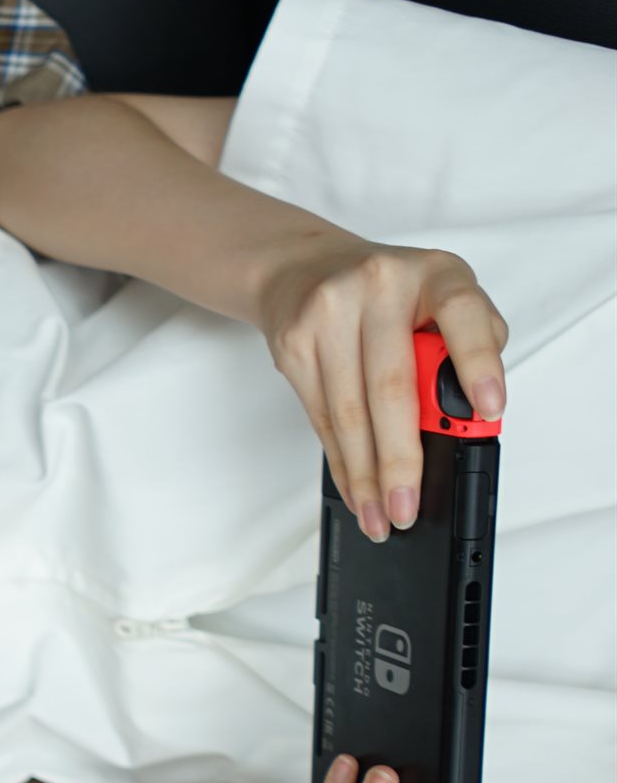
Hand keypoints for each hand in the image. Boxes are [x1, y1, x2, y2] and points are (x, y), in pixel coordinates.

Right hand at [251, 233, 507, 541]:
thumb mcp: (441, 301)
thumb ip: (464, 347)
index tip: (488, 410)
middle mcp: (379, 286)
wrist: (305, 269)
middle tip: (408, 505)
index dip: (477, 363)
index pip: (462, 315)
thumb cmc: (389, 295)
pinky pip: (319, 415)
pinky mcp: (294, 344)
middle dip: (400, 457)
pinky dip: (340, 459)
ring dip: (364, 473)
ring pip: (349, 411)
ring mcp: (328, 315)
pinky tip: (354, 486)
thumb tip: (466, 419)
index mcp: (435, 273)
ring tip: (381, 513)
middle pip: (390, 386)